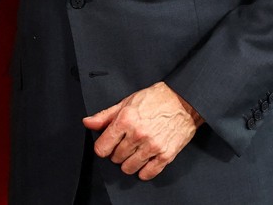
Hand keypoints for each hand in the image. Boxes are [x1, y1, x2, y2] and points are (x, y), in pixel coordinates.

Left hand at [81, 82, 202, 179]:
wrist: (183, 101)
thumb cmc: (155, 99)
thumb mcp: (126, 102)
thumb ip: (105, 116)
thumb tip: (88, 123)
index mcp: (126, 120)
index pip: (102, 147)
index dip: (102, 147)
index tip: (107, 145)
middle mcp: (138, 135)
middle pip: (115, 158)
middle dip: (116, 153)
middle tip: (124, 145)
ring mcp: (152, 146)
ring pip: (129, 168)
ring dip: (129, 163)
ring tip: (134, 153)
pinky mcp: (166, 155)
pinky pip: (148, 173)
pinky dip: (144, 171)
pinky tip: (144, 162)